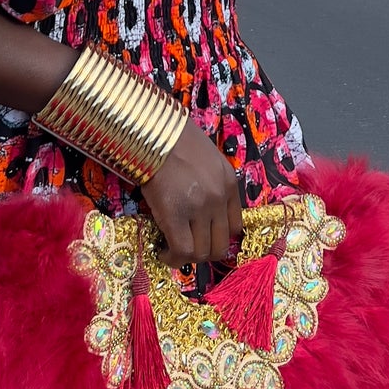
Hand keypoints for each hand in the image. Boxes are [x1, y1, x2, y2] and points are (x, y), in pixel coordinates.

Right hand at [141, 120, 243, 265]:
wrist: (153, 129)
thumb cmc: (174, 138)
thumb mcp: (205, 158)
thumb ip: (209, 182)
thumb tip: (197, 207)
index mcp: (229, 183)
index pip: (235, 226)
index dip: (217, 238)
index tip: (201, 238)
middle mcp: (220, 198)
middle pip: (220, 245)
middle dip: (203, 253)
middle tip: (185, 249)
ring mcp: (200, 208)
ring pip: (202, 252)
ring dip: (186, 257)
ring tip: (171, 251)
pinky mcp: (175, 215)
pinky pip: (182, 250)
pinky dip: (173, 258)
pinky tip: (162, 252)